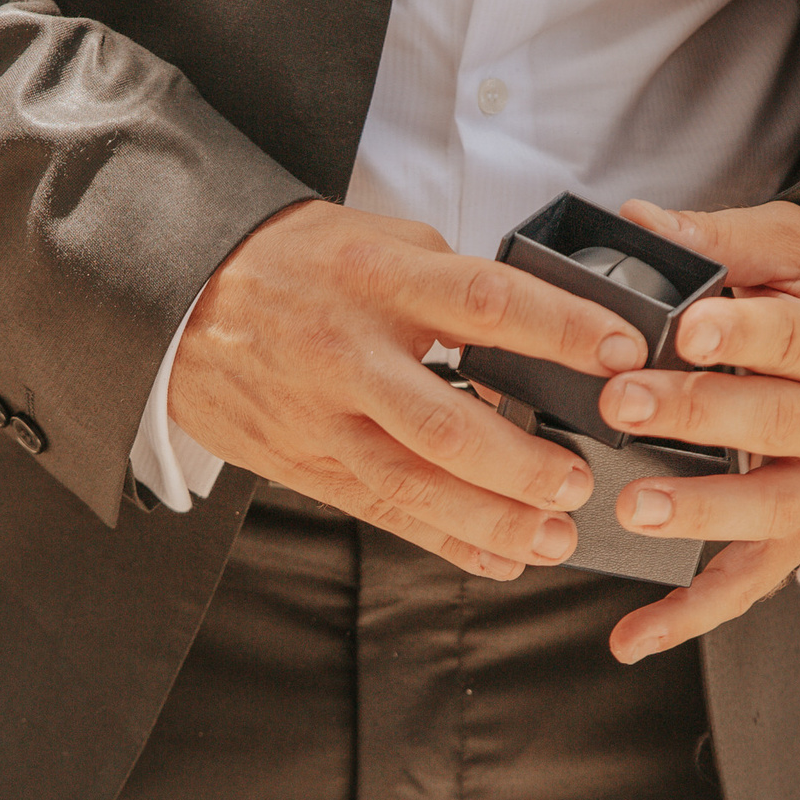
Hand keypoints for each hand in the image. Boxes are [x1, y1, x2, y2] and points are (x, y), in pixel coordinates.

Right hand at [169, 200, 649, 577]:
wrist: (178, 299)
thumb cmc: (294, 265)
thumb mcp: (374, 242)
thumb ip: (450, 283)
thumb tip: (541, 331)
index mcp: (377, 280)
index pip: (484, 303)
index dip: (559, 330)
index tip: (621, 353)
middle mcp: (348, 354)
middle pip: (446, 423)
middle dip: (522, 465)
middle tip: (581, 481)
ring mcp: (322, 418)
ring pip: (413, 486)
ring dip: (492, 521)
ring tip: (556, 537)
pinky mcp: (305, 463)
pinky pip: (382, 512)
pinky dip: (444, 541)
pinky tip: (498, 557)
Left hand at [600, 200, 799, 661]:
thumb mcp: (794, 254)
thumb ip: (722, 240)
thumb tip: (640, 222)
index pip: (797, 339)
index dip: (742, 334)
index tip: (684, 327)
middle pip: (773, 421)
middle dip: (695, 414)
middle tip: (622, 403)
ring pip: (765, 510)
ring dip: (696, 512)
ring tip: (629, 506)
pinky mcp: (795, 542)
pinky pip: (743, 587)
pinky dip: (687, 616)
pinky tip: (628, 638)